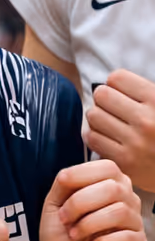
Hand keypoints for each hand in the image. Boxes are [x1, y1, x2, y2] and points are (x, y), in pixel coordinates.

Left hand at [38, 160, 145, 240]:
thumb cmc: (61, 234)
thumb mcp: (54, 203)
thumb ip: (64, 183)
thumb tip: (70, 173)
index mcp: (110, 184)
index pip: (108, 166)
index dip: (81, 174)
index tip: (61, 188)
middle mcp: (127, 200)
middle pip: (114, 188)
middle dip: (80, 202)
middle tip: (64, 218)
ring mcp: (135, 224)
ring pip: (121, 211)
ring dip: (88, 223)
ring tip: (74, 234)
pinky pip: (128, 238)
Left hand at [86, 70, 154, 191]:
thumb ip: (142, 92)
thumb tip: (110, 81)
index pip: (116, 78)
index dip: (116, 83)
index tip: (121, 92)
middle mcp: (147, 121)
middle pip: (101, 95)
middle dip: (104, 99)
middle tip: (110, 107)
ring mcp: (135, 143)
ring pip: (93, 115)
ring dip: (97, 117)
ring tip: (108, 121)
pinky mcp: (125, 162)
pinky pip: (92, 138)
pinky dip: (95, 135)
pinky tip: (105, 136)